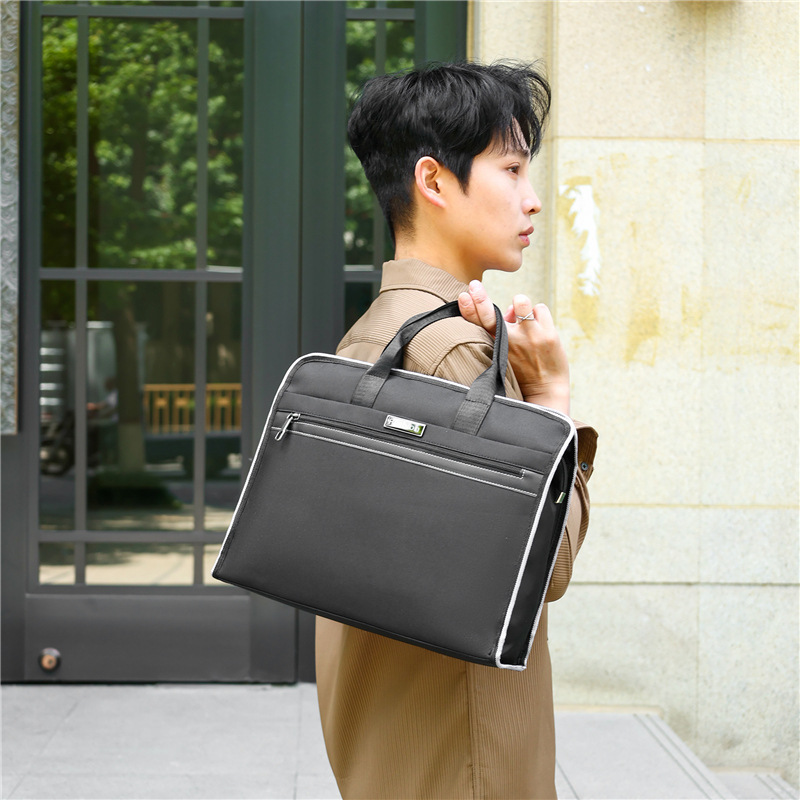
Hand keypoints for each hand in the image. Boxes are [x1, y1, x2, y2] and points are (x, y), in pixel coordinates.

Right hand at [457, 280, 570, 413]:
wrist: (546, 391)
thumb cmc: (524, 370)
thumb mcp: (506, 354)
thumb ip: (504, 331)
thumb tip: (511, 309)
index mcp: (498, 347)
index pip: (479, 325)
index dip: (469, 308)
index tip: (463, 296)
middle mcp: (511, 341)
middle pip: (491, 313)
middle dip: (480, 297)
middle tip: (473, 285)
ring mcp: (529, 336)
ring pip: (521, 301)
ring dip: (522, 306)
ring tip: (526, 321)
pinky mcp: (548, 334)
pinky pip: (540, 308)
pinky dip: (540, 316)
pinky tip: (541, 329)